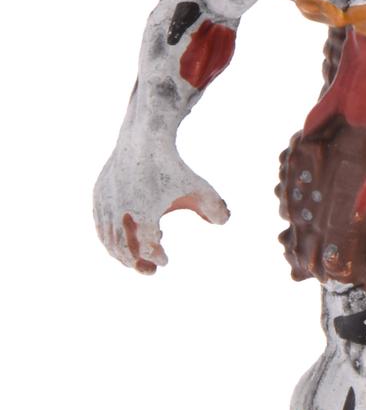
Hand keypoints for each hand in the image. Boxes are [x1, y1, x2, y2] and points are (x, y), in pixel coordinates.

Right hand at [93, 140, 229, 273]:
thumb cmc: (173, 166)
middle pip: (122, 247)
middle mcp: (120, 209)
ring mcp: (105, 202)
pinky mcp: (98, 195)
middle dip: (136, 261)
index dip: (155, 256)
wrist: (143, 139)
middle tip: (150, 270)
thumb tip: (222, 222)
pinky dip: (112, 236)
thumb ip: (215, 208)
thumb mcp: (200, 188)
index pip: (146, 246)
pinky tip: (127, 238)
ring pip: (108, 237)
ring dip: (121, 252)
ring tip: (137, 258)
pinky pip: (101, 223)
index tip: (165, 261)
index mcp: (144, 211)